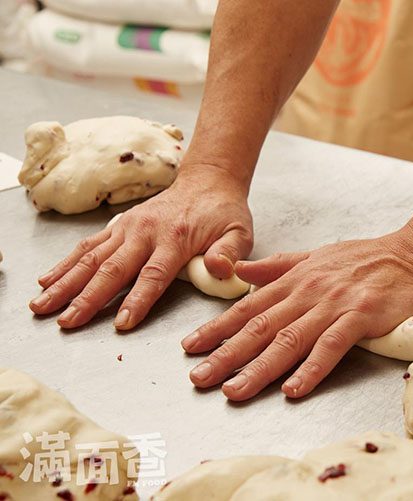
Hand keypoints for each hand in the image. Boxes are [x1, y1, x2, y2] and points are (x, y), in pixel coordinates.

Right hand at [30, 164, 253, 329]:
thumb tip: (222, 270)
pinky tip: (48, 280)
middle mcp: (146, 231)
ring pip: (91, 257)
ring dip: (66, 282)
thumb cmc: (223, 212)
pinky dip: (66, 263)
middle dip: (88, 297)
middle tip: (66, 321)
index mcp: (176, 237)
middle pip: (112, 268)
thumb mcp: (239, 232)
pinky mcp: (119, 226)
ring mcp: (128, 227)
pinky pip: (88, 245)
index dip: (137, 299)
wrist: (208, 181)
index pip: (154, 274)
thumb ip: (230, 253)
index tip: (122, 323)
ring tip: (42, 305)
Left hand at [181, 228, 412, 400]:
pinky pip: (331, 346)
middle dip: (226, 353)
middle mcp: (308, 292)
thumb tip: (238, 271)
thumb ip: (277, 266)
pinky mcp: (361, 317)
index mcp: (295, 279)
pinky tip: (292, 389)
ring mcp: (333, 304)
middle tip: (198, 378)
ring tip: (233, 390)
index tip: (190, 347)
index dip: (217, 328)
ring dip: (259, 367)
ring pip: (289, 339)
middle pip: (260, 326)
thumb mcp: (316, 255)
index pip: (248, 306)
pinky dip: (311, 368)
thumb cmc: (367, 258)